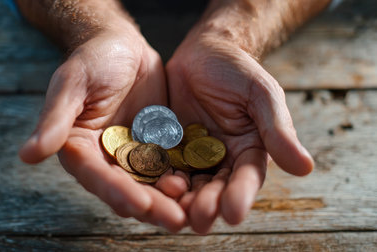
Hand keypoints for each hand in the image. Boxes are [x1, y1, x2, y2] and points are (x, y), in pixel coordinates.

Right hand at [18, 22, 185, 231]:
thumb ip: (55, 120)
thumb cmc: (92, 59)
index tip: (140, 204)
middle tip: (175, 219)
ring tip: (193, 213)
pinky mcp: (156, 146)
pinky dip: (185, 180)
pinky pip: (171, 167)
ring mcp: (133, 154)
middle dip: (150, 206)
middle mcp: (106, 158)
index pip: (96, 177)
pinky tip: (203, 188)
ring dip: (170, 201)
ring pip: (152, 185)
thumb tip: (27, 155)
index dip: (116, 192)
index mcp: (80, 148)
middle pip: (127, 189)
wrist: (123, 45)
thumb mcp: (72, 84)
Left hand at [165, 35, 313, 233]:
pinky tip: (150, 187)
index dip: (241, 195)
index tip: (233, 212)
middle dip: (208, 205)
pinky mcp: (167, 147)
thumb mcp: (262, 95)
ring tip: (173, 211)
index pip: (247, 178)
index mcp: (248, 150)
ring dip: (181, 200)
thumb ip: (277, 130)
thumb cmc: (238, 70)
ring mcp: (192, 155)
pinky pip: (161, 166)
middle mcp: (221, 159)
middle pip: (215, 188)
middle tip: (199, 220)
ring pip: (187, 184)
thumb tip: (305, 167)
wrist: (203, 53)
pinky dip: (157, 178)